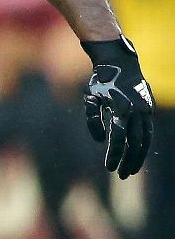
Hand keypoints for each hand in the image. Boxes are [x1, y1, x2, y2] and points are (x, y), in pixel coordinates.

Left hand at [82, 37, 152, 178]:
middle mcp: (136, 111)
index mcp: (121, 108)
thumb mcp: (90, 98)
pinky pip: (148, 131)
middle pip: (135, 143)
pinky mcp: (148, 108)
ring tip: (131, 170)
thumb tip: (101, 140)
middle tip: (121, 175)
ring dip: (138, 156)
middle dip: (128, 161)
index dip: (114, 155)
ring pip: (145, 140)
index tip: (109, 168)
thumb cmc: (99, 82)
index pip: (118, 138)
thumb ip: (93, 119)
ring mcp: (145, 110)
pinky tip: (136, 154)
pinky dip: (143, 144)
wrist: (119, 63)